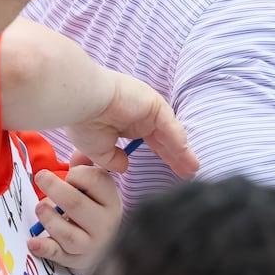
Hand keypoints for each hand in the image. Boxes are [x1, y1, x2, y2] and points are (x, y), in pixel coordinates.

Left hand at [26, 157, 122, 274]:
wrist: (104, 250)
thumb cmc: (95, 212)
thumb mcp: (98, 191)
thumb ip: (88, 170)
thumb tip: (80, 151)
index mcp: (111, 200)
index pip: (96, 180)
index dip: (77, 173)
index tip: (68, 175)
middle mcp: (105, 223)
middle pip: (76, 204)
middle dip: (54, 188)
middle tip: (41, 177)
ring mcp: (91, 244)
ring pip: (67, 232)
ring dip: (48, 217)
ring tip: (40, 208)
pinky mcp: (75, 260)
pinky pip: (58, 255)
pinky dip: (44, 248)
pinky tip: (33, 241)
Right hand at [63, 71, 197, 177]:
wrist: (82, 101)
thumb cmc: (84, 121)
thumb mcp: (98, 148)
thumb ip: (113, 159)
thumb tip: (125, 166)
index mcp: (128, 124)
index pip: (152, 142)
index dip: (164, 156)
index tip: (173, 172)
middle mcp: (142, 116)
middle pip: (165, 140)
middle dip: (177, 157)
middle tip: (189, 173)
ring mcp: (149, 109)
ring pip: (170, 134)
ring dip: (182, 151)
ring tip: (193, 168)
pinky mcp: (154, 104)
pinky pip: (169, 125)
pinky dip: (176, 139)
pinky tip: (184, 154)